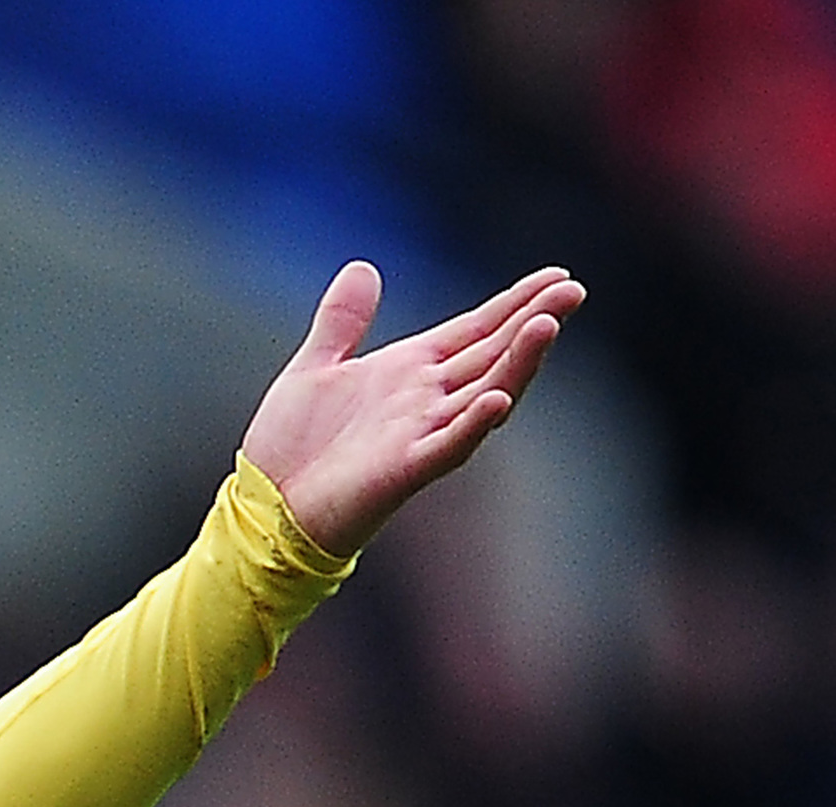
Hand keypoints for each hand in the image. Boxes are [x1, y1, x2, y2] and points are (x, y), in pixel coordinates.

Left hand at [239, 262, 584, 558]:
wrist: (262, 509)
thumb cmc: (290, 447)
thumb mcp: (315, 369)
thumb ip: (342, 322)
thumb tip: (363, 267)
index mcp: (408, 372)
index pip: (474, 330)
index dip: (513, 304)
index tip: (557, 274)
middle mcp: (424, 401)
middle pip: (491, 355)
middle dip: (532, 322)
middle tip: (573, 289)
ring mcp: (419, 436)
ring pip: (484, 394)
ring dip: (517, 364)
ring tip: (546, 325)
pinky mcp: (403, 471)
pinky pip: (448, 447)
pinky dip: (472, 424)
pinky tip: (496, 400)